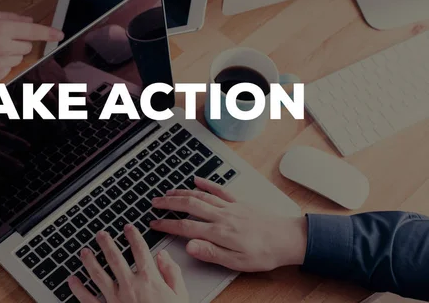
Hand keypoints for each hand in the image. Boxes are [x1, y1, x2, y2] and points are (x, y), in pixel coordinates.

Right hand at [0, 10, 63, 82]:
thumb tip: (30, 21)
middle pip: (28, 46)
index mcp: (1, 29)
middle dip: (19, 42)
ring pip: (19, 59)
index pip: (33, 31)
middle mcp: (3, 47)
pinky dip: (2, 65)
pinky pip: (9, 70)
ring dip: (10, 54)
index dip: (49, 33)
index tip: (60, 34)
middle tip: (0, 39)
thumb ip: (10, 18)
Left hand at [68, 225, 188, 302]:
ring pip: (98, 275)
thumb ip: (172, 273)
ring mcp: (116, 299)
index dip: (133, 236)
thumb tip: (164, 256)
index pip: (139, 250)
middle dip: (106, 243)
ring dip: (89, 261)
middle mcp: (130, 286)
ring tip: (84, 251)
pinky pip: (88, 299)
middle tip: (100, 234)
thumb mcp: (180, 296)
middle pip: (114, 258)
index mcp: (149, 279)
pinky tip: (72, 280)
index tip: (128, 228)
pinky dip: (78, 289)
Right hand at [150, 177, 307, 271]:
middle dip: (169, 203)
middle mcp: (222, 215)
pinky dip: (206, 184)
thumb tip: (190, 246)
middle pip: (189, 205)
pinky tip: (196, 180)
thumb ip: (211, 252)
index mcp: (220, 232)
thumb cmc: (265, 253)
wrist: (289, 238)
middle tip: (154, 202)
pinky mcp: (239, 202)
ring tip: (167, 192)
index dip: (167, 224)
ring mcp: (230, 206)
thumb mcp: (237, 262)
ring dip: (182, 192)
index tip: (154, 223)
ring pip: (200, 195)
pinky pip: (219, 189)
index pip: (186, 226)